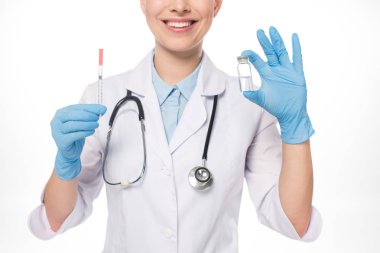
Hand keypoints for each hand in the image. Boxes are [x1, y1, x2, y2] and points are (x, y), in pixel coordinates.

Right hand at [50, 104, 106, 179]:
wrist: (70, 152)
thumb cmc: (76, 134)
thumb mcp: (82, 122)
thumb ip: (90, 114)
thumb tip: (103, 108)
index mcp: (61, 113)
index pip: (76, 107)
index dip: (90, 108)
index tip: (102, 109)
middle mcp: (56, 121)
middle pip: (72, 115)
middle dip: (87, 115)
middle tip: (97, 118)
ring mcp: (57, 131)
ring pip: (72, 125)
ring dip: (87, 124)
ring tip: (96, 125)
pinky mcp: (61, 141)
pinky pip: (73, 136)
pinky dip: (84, 133)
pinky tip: (91, 131)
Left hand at [242, 26, 313, 143]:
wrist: (290, 113)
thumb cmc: (275, 106)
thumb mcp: (261, 99)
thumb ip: (252, 94)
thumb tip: (242, 90)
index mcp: (267, 75)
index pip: (258, 62)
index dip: (252, 56)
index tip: (244, 52)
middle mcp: (276, 70)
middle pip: (270, 52)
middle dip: (265, 42)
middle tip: (259, 31)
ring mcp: (287, 70)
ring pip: (281, 51)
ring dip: (277, 40)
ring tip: (272, 29)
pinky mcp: (297, 73)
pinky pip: (297, 58)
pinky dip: (296, 47)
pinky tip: (294, 36)